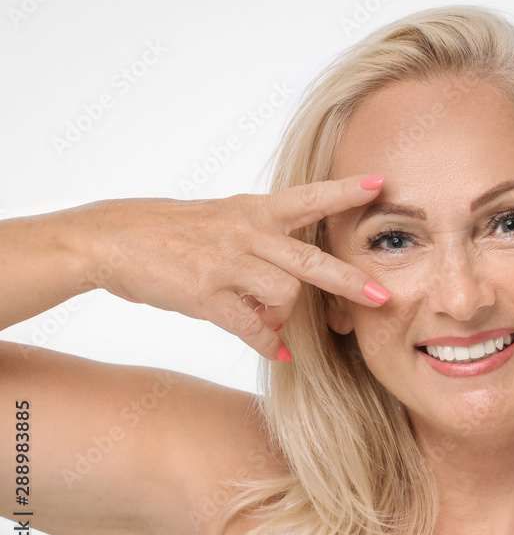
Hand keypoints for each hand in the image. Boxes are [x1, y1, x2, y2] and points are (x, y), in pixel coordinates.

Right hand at [80, 175, 389, 359]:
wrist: (112, 238)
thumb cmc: (172, 231)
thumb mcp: (223, 220)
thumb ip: (264, 243)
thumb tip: (294, 285)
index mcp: (254, 211)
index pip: (308, 198)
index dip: (344, 192)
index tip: (378, 183)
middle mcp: (246, 233)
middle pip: (310, 259)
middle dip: (348, 280)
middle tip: (381, 296)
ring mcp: (226, 264)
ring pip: (283, 296)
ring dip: (287, 317)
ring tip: (275, 324)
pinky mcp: (204, 294)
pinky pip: (251, 326)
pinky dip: (268, 343)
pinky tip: (278, 351)